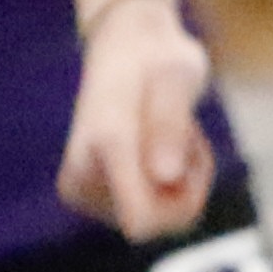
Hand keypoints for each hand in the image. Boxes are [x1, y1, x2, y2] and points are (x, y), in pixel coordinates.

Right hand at [57, 0, 218, 240]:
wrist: (127, 46)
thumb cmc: (158, 56)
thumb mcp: (178, 73)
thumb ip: (170, 122)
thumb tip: (166, 177)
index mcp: (103, 145)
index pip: (141, 221)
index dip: (183, 202)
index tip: (190, 143)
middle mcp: (82, 178)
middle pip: (158, 224)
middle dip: (188, 184)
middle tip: (187, 130)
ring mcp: (84, 194)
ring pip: (160, 221)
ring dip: (183, 180)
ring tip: (174, 131)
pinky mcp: (92, 200)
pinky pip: (155, 214)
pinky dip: (174, 184)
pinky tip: (167, 145)